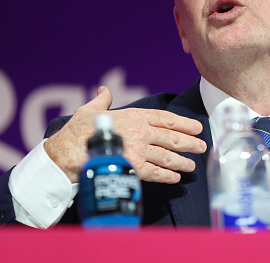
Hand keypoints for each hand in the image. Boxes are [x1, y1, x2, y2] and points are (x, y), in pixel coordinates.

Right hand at [44, 86, 205, 183]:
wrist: (67, 152)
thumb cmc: (78, 130)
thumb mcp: (91, 109)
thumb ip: (103, 100)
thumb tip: (106, 90)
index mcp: (134, 116)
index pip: (166, 119)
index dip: (183, 123)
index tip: (197, 127)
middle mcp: (141, 131)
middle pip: (172, 137)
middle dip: (190, 142)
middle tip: (202, 146)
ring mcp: (139, 150)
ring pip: (167, 156)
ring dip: (182, 161)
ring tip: (192, 165)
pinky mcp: (134, 168)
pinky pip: (156, 172)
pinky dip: (168, 175)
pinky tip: (176, 178)